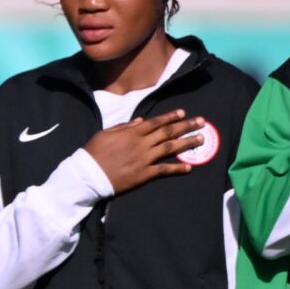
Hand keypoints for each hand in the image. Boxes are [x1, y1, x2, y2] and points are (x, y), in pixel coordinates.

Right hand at [81, 109, 204, 192]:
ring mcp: (144, 159)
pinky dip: (177, 168)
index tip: (183, 112)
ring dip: (187, 143)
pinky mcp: (144, 175)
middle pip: (168, 133)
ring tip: (201, 139)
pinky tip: (190, 166)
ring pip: (170, 149)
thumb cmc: (93, 153)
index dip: (170, 117)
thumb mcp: (105, 134)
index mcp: (132, 133)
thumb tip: (140, 121)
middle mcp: (141, 144)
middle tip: (201, 122)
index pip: (156, 122)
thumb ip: (124, 127)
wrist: (88, 175)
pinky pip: (164, 170)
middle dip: (186, 126)